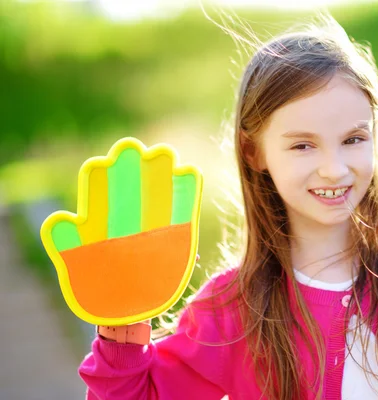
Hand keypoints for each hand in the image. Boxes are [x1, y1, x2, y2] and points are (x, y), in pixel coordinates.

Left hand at [40, 138, 202, 325]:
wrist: (126, 312)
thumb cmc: (98, 288)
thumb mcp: (77, 265)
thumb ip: (67, 242)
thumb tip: (59, 221)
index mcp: (103, 219)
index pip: (102, 187)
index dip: (103, 171)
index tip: (104, 161)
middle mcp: (128, 216)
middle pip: (130, 181)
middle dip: (132, 163)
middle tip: (134, 150)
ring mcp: (154, 224)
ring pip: (158, 190)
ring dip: (161, 171)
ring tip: (165, 157)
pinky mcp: (176, 234)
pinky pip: (183, 209)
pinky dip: (186, 192)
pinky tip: (188, 174)